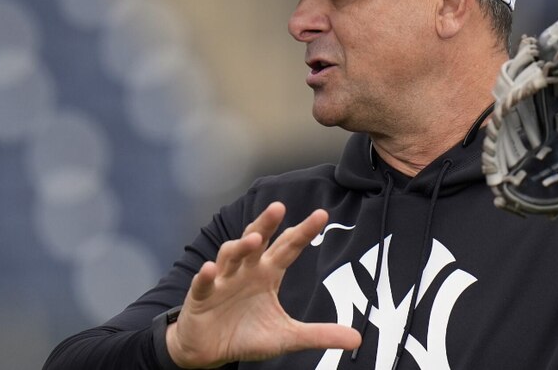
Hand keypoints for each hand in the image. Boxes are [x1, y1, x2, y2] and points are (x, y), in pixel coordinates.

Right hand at [165, 202, 361, 367]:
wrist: (209, 351)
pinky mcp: (200, 297)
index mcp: (268, 273)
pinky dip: (207, 276)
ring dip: (240, 246)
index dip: (303, 231)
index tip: (322, 214)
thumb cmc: (247, 334)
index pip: (289, 247)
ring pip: (230, 256)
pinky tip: (212, 269)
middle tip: (279, 207)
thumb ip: (319, 334)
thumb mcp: (287, 335)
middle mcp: (246, 270)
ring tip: (254, 240)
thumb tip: (357, 339)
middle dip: (267, 224)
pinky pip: (203, 284)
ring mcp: (222, 281)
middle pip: (257, 240)